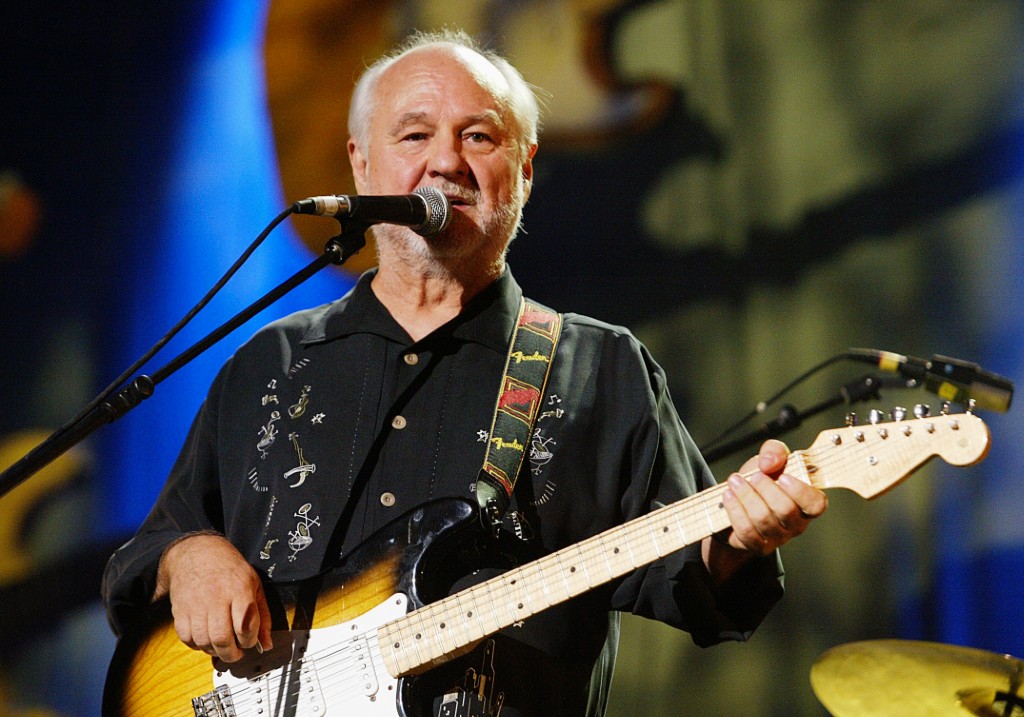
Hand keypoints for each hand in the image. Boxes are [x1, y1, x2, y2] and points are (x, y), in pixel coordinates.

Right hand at [156, 534, 272, 662]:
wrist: (198, 553)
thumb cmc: (230, 570)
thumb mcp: (254, 586)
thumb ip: (262, 616)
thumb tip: (267, 644)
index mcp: (239, 590)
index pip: (245, 627)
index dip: (249, 641)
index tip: (250, 641)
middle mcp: (216, 598)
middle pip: (222, 639)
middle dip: (232, 654)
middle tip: (236, 653)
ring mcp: (196, 605)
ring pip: (203, 642)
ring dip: (215, 651)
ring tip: (222, 645)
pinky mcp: (180, 610)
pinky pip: (186, 638)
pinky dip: (197, 645)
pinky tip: (206, 638)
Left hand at [717, 439, 827, 555]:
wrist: (737, 502)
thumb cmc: (760, 480)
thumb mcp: (769, 460)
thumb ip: (775, 452)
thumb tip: (770, 462)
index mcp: (807, 503)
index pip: (816, 504)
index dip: (801, 491)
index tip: (782, 476)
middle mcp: (797, 524)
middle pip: (786, 510)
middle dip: (766, 489)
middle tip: (755, 475)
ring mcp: (778, 538)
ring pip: (763, 519)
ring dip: (746, 496)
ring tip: (735, 481)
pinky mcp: (759, 546)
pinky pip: (747, 530)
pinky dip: (735, 510)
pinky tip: (728, 496)